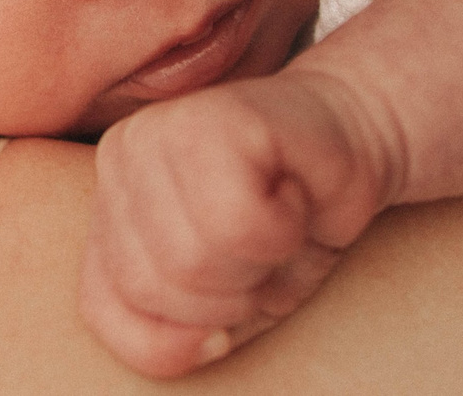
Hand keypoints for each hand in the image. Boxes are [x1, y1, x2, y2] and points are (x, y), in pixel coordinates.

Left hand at [78, 71, 399, 377]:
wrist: (355, 138)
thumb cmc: (287, 225)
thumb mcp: (222, 303)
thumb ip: (168, 335)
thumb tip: (194, 345)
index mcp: (107, 203)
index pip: (107, 306)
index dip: (188, 325)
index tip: (237, 286)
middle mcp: (119, 158)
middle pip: (155, 286)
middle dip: (232, 291)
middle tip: (265, 242)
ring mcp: (157, 130)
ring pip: (192, 258)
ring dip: (261, 258)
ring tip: (279, 214)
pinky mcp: (211, 117)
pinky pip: (236, 221)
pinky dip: (282, 228)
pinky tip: (290, 192)